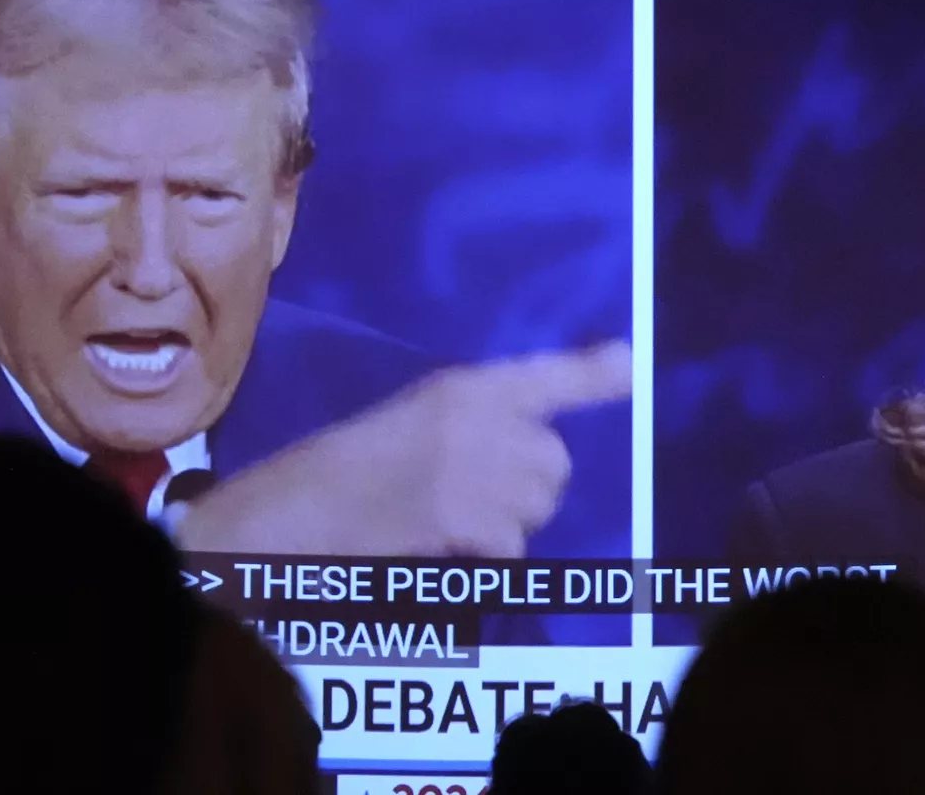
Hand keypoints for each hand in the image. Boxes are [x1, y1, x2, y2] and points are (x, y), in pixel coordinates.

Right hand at [175, 341, 631, 557]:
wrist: (294, 512)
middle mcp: (476, 417)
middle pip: (555, 461)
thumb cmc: (346, 472)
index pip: (543, 376)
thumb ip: (478, 427)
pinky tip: (448, 551)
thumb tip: (544, 457)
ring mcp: (471, 465)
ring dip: (511, 526)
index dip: (590, 374)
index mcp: (460, 388)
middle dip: (531, 488)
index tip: (630, 364)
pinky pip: (512, 547)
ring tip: (455, 524)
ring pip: (537, 506)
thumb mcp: (412, 424)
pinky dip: (489, 560)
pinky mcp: (462, 514)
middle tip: (480, 501)